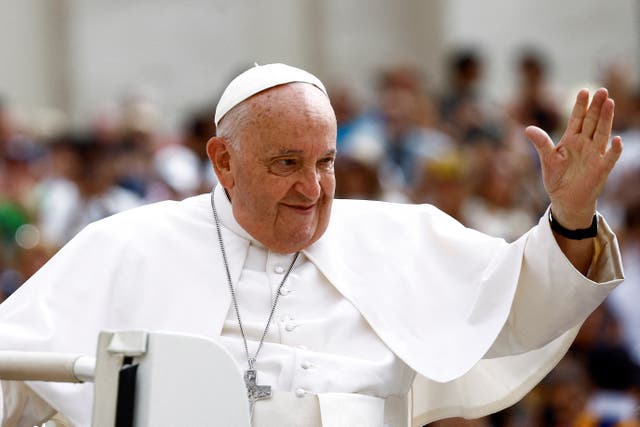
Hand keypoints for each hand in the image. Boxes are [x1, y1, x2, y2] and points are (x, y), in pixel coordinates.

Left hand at [525, 88, 622, 228]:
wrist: (565, 199)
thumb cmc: (557, 178)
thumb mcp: (547, 159)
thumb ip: (541, 143)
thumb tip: (527, 129)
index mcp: (571, 139)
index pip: (577, 119)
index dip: (580, 106)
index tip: (584, 91)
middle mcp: (585, 144)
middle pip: (591, 122)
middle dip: (596, 107)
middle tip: (602, 90)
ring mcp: (594, 155)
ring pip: (602, 133)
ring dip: (606, 119)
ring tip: (610, 103)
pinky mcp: (601, 169)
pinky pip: (610, 158)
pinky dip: (614, 150)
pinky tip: (617, 140)